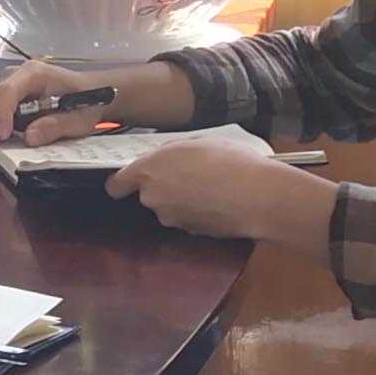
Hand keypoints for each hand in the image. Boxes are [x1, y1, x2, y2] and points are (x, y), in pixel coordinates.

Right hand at [0, 59, 125, 165]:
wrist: (88, 95)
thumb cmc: (84, 100)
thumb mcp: (79, 117)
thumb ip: (56, 125)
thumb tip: (31, 137)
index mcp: (34, 74)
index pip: (7, 91)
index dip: (1, 114)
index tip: (4, 135)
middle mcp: (15, 79)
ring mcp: (7, 91)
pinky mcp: (4, 104)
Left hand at [109, 139, 332, 254]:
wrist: (258, 196)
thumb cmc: (230, 163)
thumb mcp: (197, 141)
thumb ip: (171, 151)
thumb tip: (166, 157)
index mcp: (148, 170)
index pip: (117, 184)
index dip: (122, 183)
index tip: (127, 181)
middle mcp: (153, 197)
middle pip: (147, 194)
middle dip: (163, 187)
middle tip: (189, 173)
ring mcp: (171, 218)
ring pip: (168, 208)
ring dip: (182, 199)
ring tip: (208, 186)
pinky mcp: (189, 232)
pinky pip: (187, 219)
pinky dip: (196, 212)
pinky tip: (216, 201)